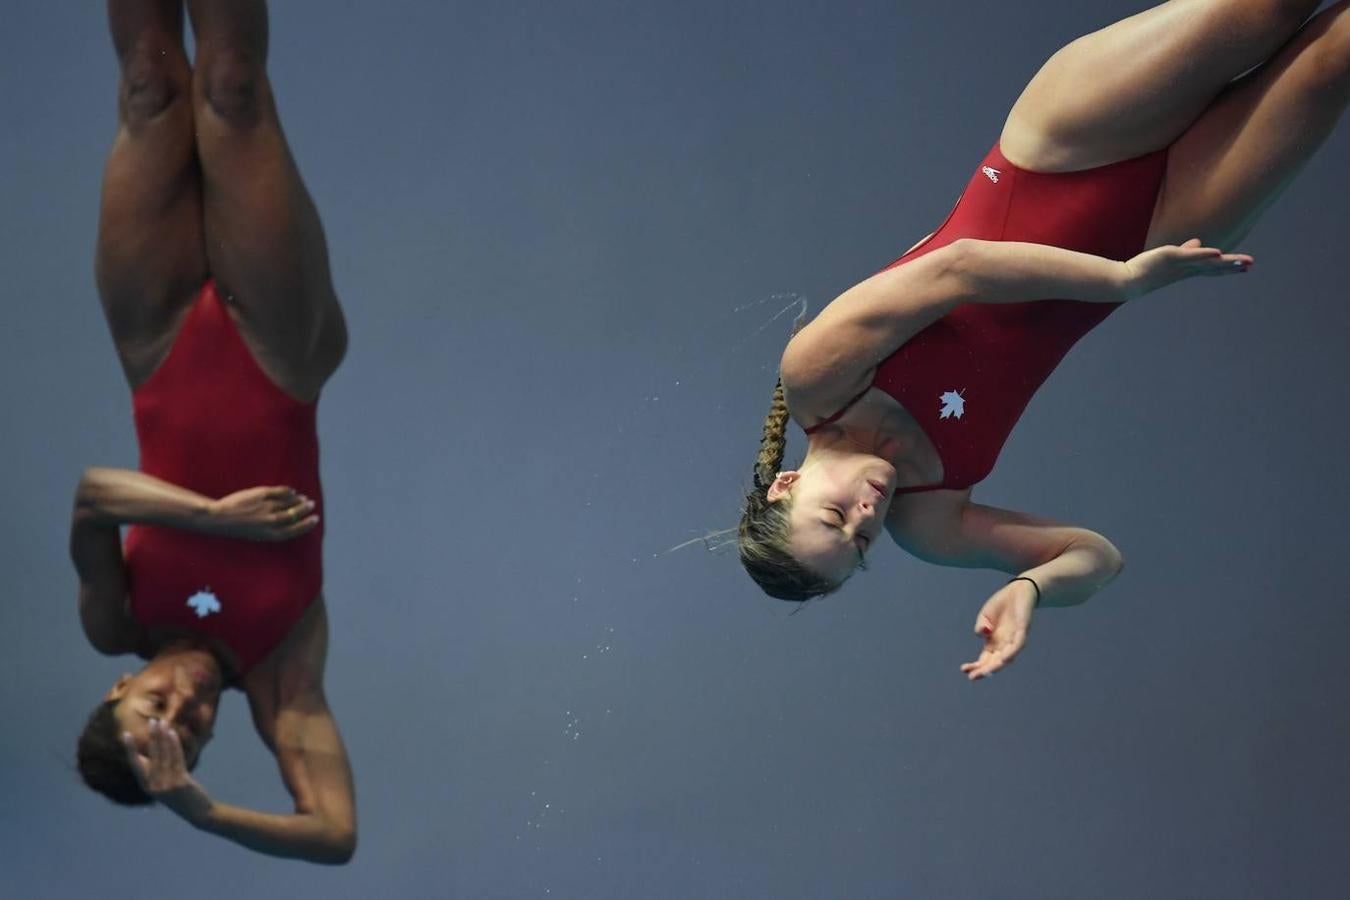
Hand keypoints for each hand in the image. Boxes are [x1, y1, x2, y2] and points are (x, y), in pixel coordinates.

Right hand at [122, 720, 212, 822]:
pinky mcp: (179, 782)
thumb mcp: (164, 785)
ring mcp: (166, 784)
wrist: (197, 812)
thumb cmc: (180, 795)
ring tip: (163, 723)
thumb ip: (156, 771)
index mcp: (147, 786)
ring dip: (163, 737)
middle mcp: (153, 786)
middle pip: (151, 756)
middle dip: (152, 737)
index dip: (130, 749)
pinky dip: (174, 745)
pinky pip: (176, 759)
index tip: (126, 734)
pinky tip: (172, 734)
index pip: (135, 764)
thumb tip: (150, 751)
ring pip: (163, 755)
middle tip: (152, 721)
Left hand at [207, 486, 317, 540]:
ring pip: (289, 502)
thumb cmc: (237, 528)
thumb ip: (273, 529)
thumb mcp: (257, 535)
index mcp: (270, 534)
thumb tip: (289, 520)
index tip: (315, 519)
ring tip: (304, 498)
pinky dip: (288, 491)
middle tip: (311, 504)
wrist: (218, 519)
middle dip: (305, 510)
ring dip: (298, 500)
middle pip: (294, 514)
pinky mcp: (261, 494)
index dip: (307, 524)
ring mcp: (267, 507)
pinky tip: (292, 491)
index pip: (295, 529)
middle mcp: (271, 521)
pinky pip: (280, 492)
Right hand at [961, 579, 1037, 680]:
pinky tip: (1005, 658)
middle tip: (972, 677)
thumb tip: (983, 633)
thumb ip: (981, 627)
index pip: (984, 659)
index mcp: (993, 642)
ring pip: (1006, 657)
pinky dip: (1012, 651)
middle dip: (983, 670)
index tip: (963, 669)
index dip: (975, 665)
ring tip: (986, 672)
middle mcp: (1004, 644)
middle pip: (994, 662)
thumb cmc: (1001, 605)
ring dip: (996, 665)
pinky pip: (1018, 644)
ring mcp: (1014, 639)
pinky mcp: (1022, 630)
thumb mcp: (984, 616)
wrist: (1017, 591)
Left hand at [1120, 238, 1252, 299]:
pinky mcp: (1172, 257)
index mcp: (1189, 269)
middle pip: (1214, 268)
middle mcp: (1187, 269)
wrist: (1130, 279)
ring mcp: (1180, 264)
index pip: (1212, 269)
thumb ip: (1186, 250)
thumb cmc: (1149, 269)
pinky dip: (1204, 254)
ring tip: (1241, 261)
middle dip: (1232, 266)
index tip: (1246, 267)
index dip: (1229, 268)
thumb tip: (1197, 242)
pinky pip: (1191, 256)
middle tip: (1251, 265)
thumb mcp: (1171, 257)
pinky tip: (1218, 253)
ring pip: (1206, 263)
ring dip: (1225, 262)